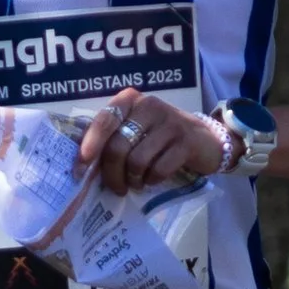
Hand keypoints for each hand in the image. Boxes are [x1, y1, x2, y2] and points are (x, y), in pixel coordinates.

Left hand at [75, 86, 225, 196]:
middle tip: (116, 187)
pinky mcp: (186, 142)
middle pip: (118, 146)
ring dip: (133, 179)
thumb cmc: (161, 137)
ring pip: (137, 160)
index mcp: (130, 100)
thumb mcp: (136, 127)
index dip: (91, 145)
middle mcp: (149, 106)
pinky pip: (159, 169)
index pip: (104, 120)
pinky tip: (152, 180)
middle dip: (112, 173)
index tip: (81, 167)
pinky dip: (152, 180)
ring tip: (136, 183)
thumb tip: (84, 163)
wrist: (206, 140)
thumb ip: (113, 137)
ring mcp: (170, 123)